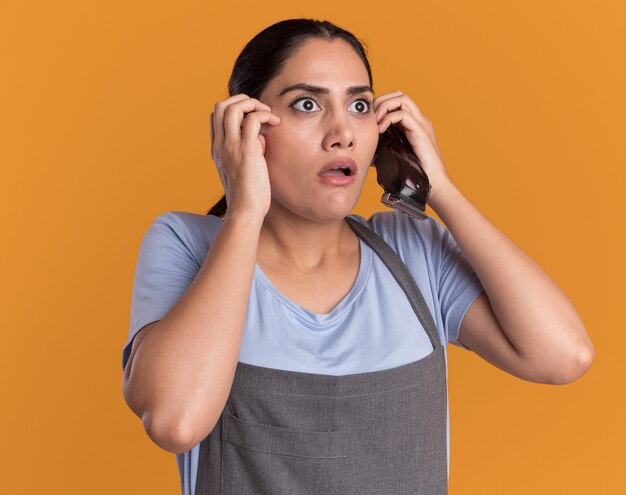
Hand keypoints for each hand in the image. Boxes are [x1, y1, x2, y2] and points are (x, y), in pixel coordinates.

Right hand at [210, 94, 280, 220]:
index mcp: (217, 149)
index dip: (234, 109)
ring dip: (253, 103)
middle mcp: (220, 145)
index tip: (253, 119)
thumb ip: (250, 149)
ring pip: (232, 107)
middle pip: (220, 105)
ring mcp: (231, 146)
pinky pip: (253, 119)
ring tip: (268, 114)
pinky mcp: (246, 150)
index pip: (216, 116)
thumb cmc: (249, 195)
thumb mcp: (245, 168)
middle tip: (260, 110)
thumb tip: (261, 136)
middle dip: (242, 100)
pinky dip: (264, 114)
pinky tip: (275, 123)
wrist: (245, 212)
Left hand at [373, 90, 452, 205]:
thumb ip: (382, 151)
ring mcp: (421, 124)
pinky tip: (381, 129)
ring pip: (402, 98)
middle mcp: (418, 120)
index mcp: (411, 124)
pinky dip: (389, 118)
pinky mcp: (421, 132)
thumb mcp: (392, 159)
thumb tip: (365, 154)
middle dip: (380, 100)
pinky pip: (403, 114)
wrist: (431, 186)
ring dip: (384, 106)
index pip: (395, 101)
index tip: (368, 119)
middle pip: (398, 94)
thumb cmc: (413, 175)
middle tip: (370, 116)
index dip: (379, 105)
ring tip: (375, 121)